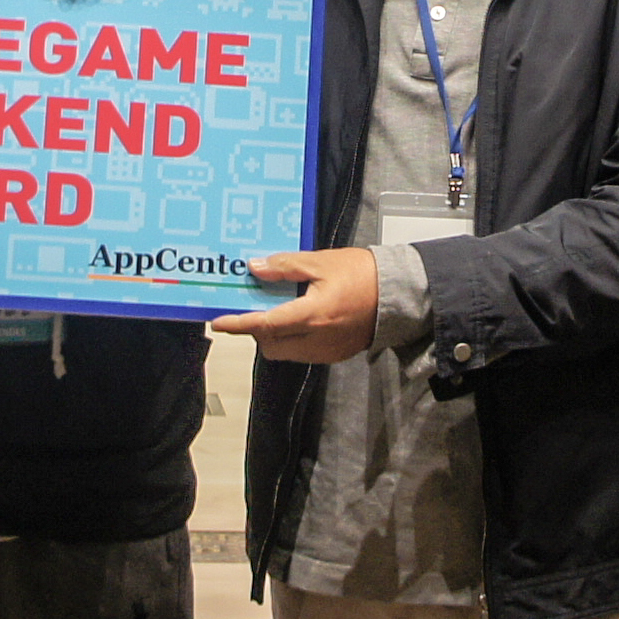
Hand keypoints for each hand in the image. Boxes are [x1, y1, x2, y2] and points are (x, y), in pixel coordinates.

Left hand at [210, 248, 378, 362]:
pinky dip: (293, 340)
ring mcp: (326, 351)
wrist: (398, 294)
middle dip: (258, 330)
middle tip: (257, 307)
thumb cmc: (363, 274)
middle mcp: (317, 339)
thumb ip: (285, 266)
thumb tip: (255, 267)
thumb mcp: (321, 263)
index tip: (219, 323)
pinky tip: (300, 319)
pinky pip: (303, 353)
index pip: (264, 324)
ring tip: (281, 310)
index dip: (239, 324)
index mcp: (312, 315)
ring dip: (275, 336)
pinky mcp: (335, 355)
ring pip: (285, 352)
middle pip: (270, 345)